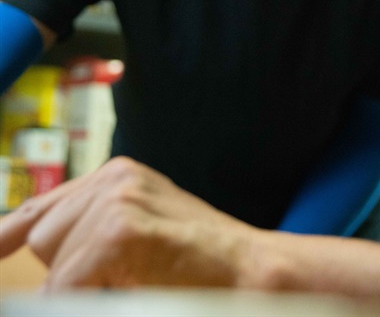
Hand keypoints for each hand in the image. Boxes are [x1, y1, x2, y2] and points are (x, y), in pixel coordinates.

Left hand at [0, 157, 252, 289]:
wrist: (256, 273)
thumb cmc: (204, 267)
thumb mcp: (143, 236)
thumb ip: (93, 235)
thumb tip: (36, 253)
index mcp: (120, 176)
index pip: (45, 205)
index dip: (10, 233)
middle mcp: (115, 177)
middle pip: (43, 234)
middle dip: (65, 271)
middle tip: (125, 280)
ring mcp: (117, 198)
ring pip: (51, 259)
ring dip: (79, 287)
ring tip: (137, 283)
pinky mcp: (120, 229)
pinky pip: (66, 286)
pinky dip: (84, 301)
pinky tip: (131, 291)